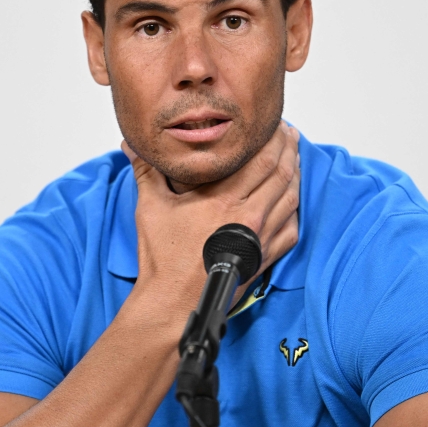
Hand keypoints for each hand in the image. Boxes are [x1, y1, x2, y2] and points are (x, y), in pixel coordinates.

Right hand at [122, 121, 300, 315]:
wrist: (173, 303)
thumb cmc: (163, 259)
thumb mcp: (151, 207)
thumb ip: (146, 171)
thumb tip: (131, 145)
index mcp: (224, 200)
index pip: (261, 159)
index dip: (272, 138)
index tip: (273, 124)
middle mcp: (249, 217)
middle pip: (282, 173)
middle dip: (288, 149)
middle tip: (289, 133)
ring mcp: (261, 239)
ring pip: (291, 198)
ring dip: (296, 175)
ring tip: (295, 158)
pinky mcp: (264, 258)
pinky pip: (291, 229)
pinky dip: (295, 210)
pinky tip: (292, 199)